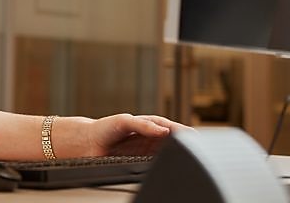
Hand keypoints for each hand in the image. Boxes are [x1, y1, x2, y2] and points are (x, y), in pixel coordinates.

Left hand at [72, 114, 189, 156]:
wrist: (89, 143)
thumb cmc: (105, 128)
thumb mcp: (124, 121)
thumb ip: (143, 125)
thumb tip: (163, 130)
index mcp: (150, 125)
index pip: (173, 129)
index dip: (185, 133)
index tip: (196, 138)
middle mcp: (152, 138)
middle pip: (174, 142)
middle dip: (187, 146)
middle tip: (200, 151)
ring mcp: (148, 152)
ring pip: (168, 155)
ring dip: (177, 156)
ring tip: (188, 160)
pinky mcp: (141, 163)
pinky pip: (157, 165)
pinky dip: (164, 167)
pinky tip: (169, 169)